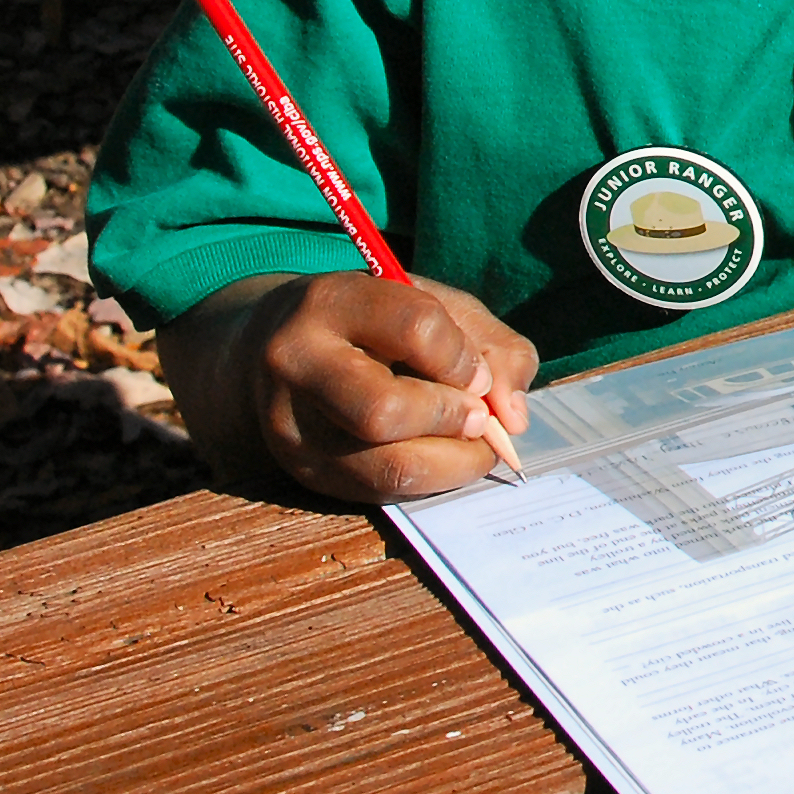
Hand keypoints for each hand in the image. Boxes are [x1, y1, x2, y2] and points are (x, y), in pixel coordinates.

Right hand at [180, 270, 537, 503]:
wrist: (279, 347)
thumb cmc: (377, 322)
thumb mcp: (437, 306)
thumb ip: (493, 348)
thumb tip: (513, 419)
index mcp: (333, 302)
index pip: (415, 328)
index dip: (464, 357)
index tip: (476, 372)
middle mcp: (296, 363)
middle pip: (385, 411)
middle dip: (452, 418)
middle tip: (477, 415)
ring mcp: (290, 426)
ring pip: (385, 464)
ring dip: (451, 459)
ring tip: (467, 438)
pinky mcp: (300, 471)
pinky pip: (380, 492)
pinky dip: (429, 479)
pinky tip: (438, 454)